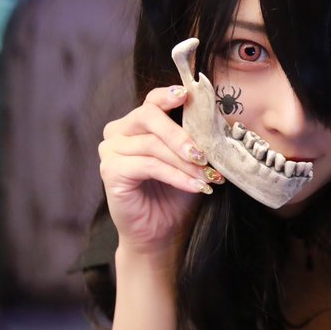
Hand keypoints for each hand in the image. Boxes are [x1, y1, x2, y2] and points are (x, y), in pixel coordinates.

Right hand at [98, 86, 224, 258]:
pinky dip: (176, 176)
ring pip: (152, 144)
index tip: (188, 96)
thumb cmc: (176, 195)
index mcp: (137, 123)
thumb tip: (221, 120)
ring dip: (185, 162)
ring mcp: (110, 150)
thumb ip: (197, 138)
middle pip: (150, 116)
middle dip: (182, 135)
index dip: (169, 96)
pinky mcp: (110, 171)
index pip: (152, 101)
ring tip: (208, 178)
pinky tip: (195, 187)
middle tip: (205, 156)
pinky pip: (148, 166)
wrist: (161, 233)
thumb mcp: (191, 161)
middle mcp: (118, 131)